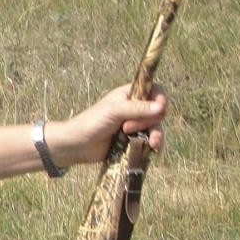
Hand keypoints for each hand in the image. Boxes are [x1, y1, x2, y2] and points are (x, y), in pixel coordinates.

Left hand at [54, 83, 168, 165]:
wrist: (77, 145)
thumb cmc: (92, 122)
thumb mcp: (114, 112)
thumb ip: (138, 109)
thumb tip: (161, 107)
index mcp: (129, 94)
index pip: (154, 89)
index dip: (160, 98)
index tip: (159, 107)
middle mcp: (135, 108)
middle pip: (158, 111)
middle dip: (148, 121)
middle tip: (126, 127)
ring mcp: (136, 124)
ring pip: (157, 127)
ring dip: (156, 134)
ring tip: (149, 144)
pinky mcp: (135, 139)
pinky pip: (152, 140)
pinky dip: (155, 144)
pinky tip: (154, 150)